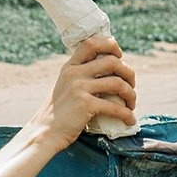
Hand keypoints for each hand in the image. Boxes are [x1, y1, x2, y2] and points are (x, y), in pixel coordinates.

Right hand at [39, 34, 133, 151]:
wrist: (44, 133)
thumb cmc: (58, 113)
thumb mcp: (64, 86)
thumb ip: (80, 76)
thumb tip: (108, 71)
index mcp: (70, 67)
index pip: (91, 43)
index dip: (110, 45)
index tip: (120, 56)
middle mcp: (74, 74)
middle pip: (112, 62)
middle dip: (128, 73)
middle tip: (131, 85)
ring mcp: (79, 88)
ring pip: (118, 83)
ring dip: (131, 94)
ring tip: (131, 104)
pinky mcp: (85, 105)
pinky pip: (115, 107)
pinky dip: (126, 114)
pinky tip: (129, 120)